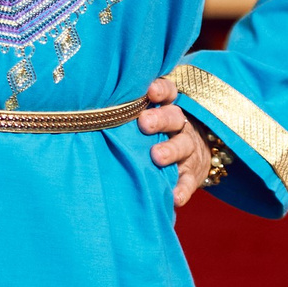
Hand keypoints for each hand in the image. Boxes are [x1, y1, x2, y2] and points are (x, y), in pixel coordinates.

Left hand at [137, 76, 215, 206]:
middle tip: (145, 123)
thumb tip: (92, 112)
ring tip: (157, 157)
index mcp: (168, 110)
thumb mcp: (151, 119)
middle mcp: (180, 127)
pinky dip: (182, 189)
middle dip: (160, 119)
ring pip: (183, 147)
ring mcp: (189, 151)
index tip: (150, 91)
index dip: (161, 90)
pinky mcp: (193, 174)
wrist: (194, 157)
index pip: (168, 93)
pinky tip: (174, 196)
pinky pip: (189, 181)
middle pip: (174, 118)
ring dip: (171, 151)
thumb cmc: (159, 135)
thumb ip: (130, 114)